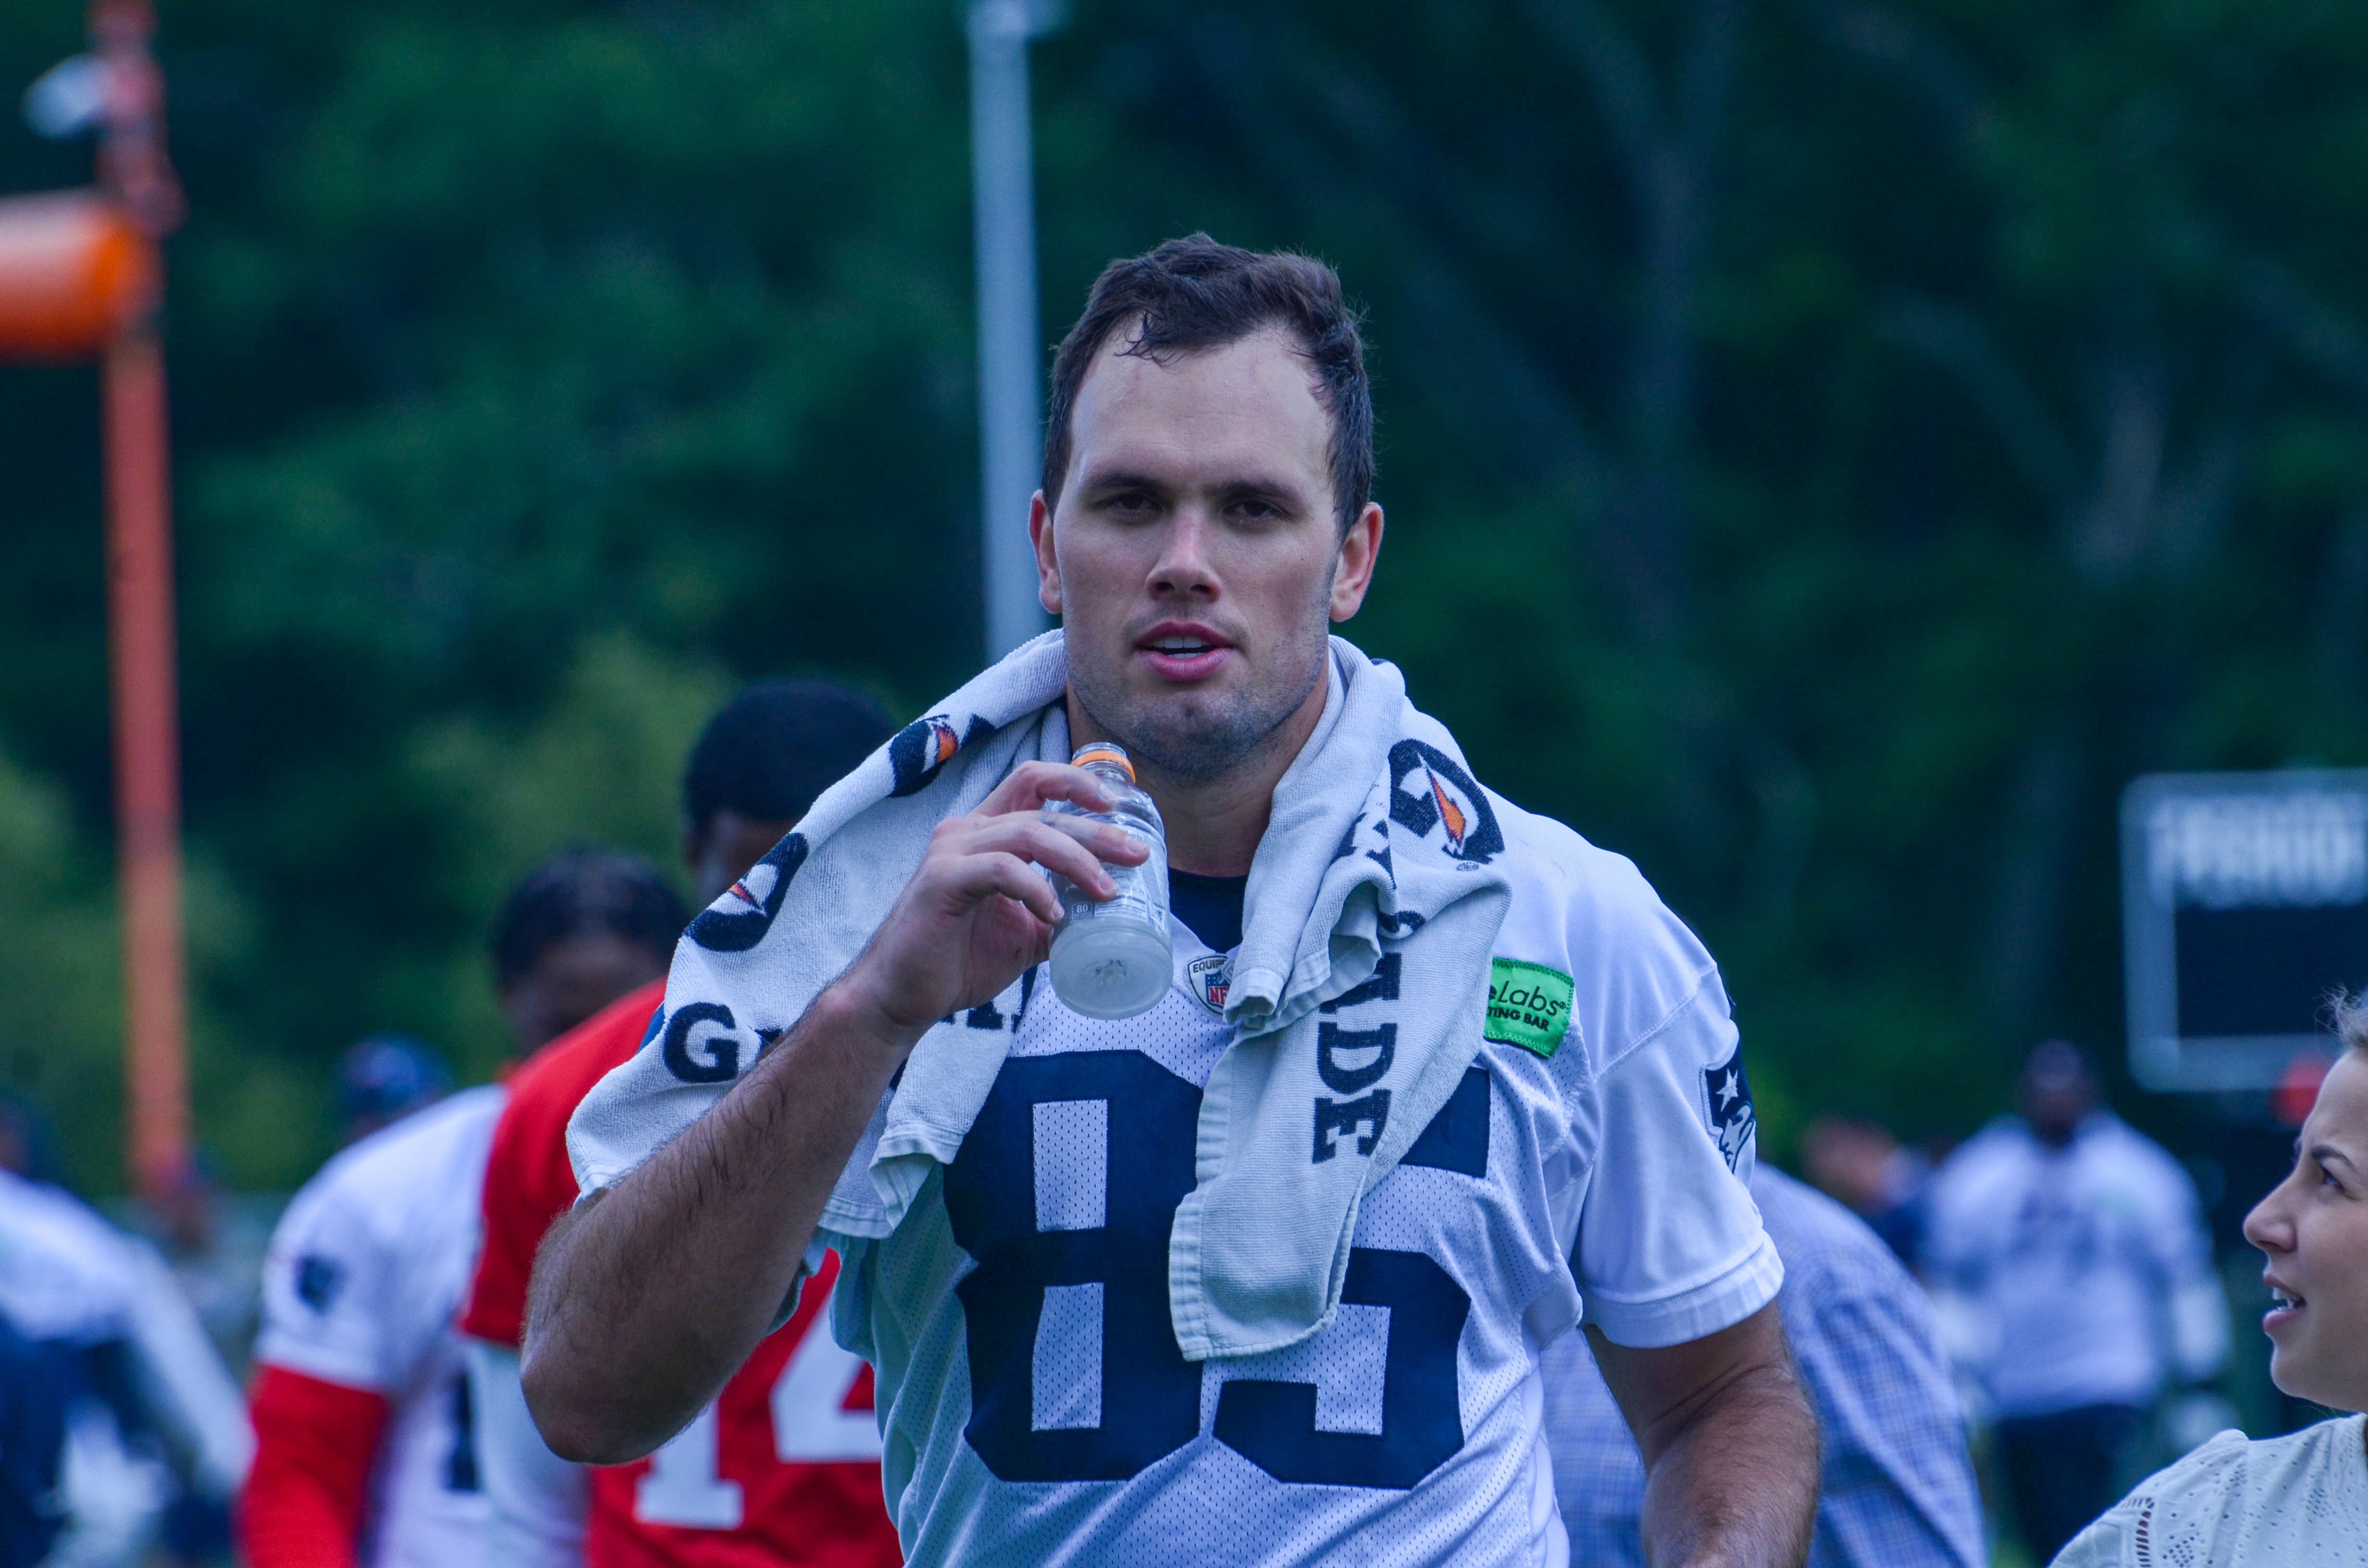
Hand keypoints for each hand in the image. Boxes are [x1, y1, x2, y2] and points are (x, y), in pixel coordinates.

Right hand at [835, 762, 1149, 1040]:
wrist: (901, 997)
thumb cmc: (956, 961)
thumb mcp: (1023, 934)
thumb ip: (1058, 915)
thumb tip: (1110, 919)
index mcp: (984, 833)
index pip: (1032, 780)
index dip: (1077, 782)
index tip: (1117, 805)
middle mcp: (966, 830)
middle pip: (1042, 807)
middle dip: (1097, 829)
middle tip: (1137, 854)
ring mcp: (951, 852)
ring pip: (1027, 833)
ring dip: (1076, 860)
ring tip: (1105, 892)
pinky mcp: (942, 881)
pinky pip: (1001, 870)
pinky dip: (1036, 889)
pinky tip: (1054, 917)